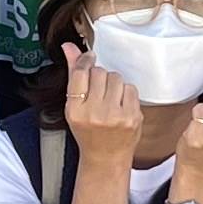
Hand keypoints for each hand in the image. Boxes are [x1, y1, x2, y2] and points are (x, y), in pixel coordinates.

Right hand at [61, 43, 150, 168]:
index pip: (80, 73)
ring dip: (113, 83)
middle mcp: (95, 113)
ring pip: (116, 78)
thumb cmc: (88, 131)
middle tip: (98, 89)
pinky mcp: (133, 117)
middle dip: (99, 76)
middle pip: (99, 73)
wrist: (106, 157)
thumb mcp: (74, 107)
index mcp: (75, 111)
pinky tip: (120, 105)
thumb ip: (73, 75)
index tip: (89, 59)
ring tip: (109, 98)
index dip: (85, 61)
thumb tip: (69, 47)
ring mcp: (115, 116)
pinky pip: (130, 88)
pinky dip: (126, 93)